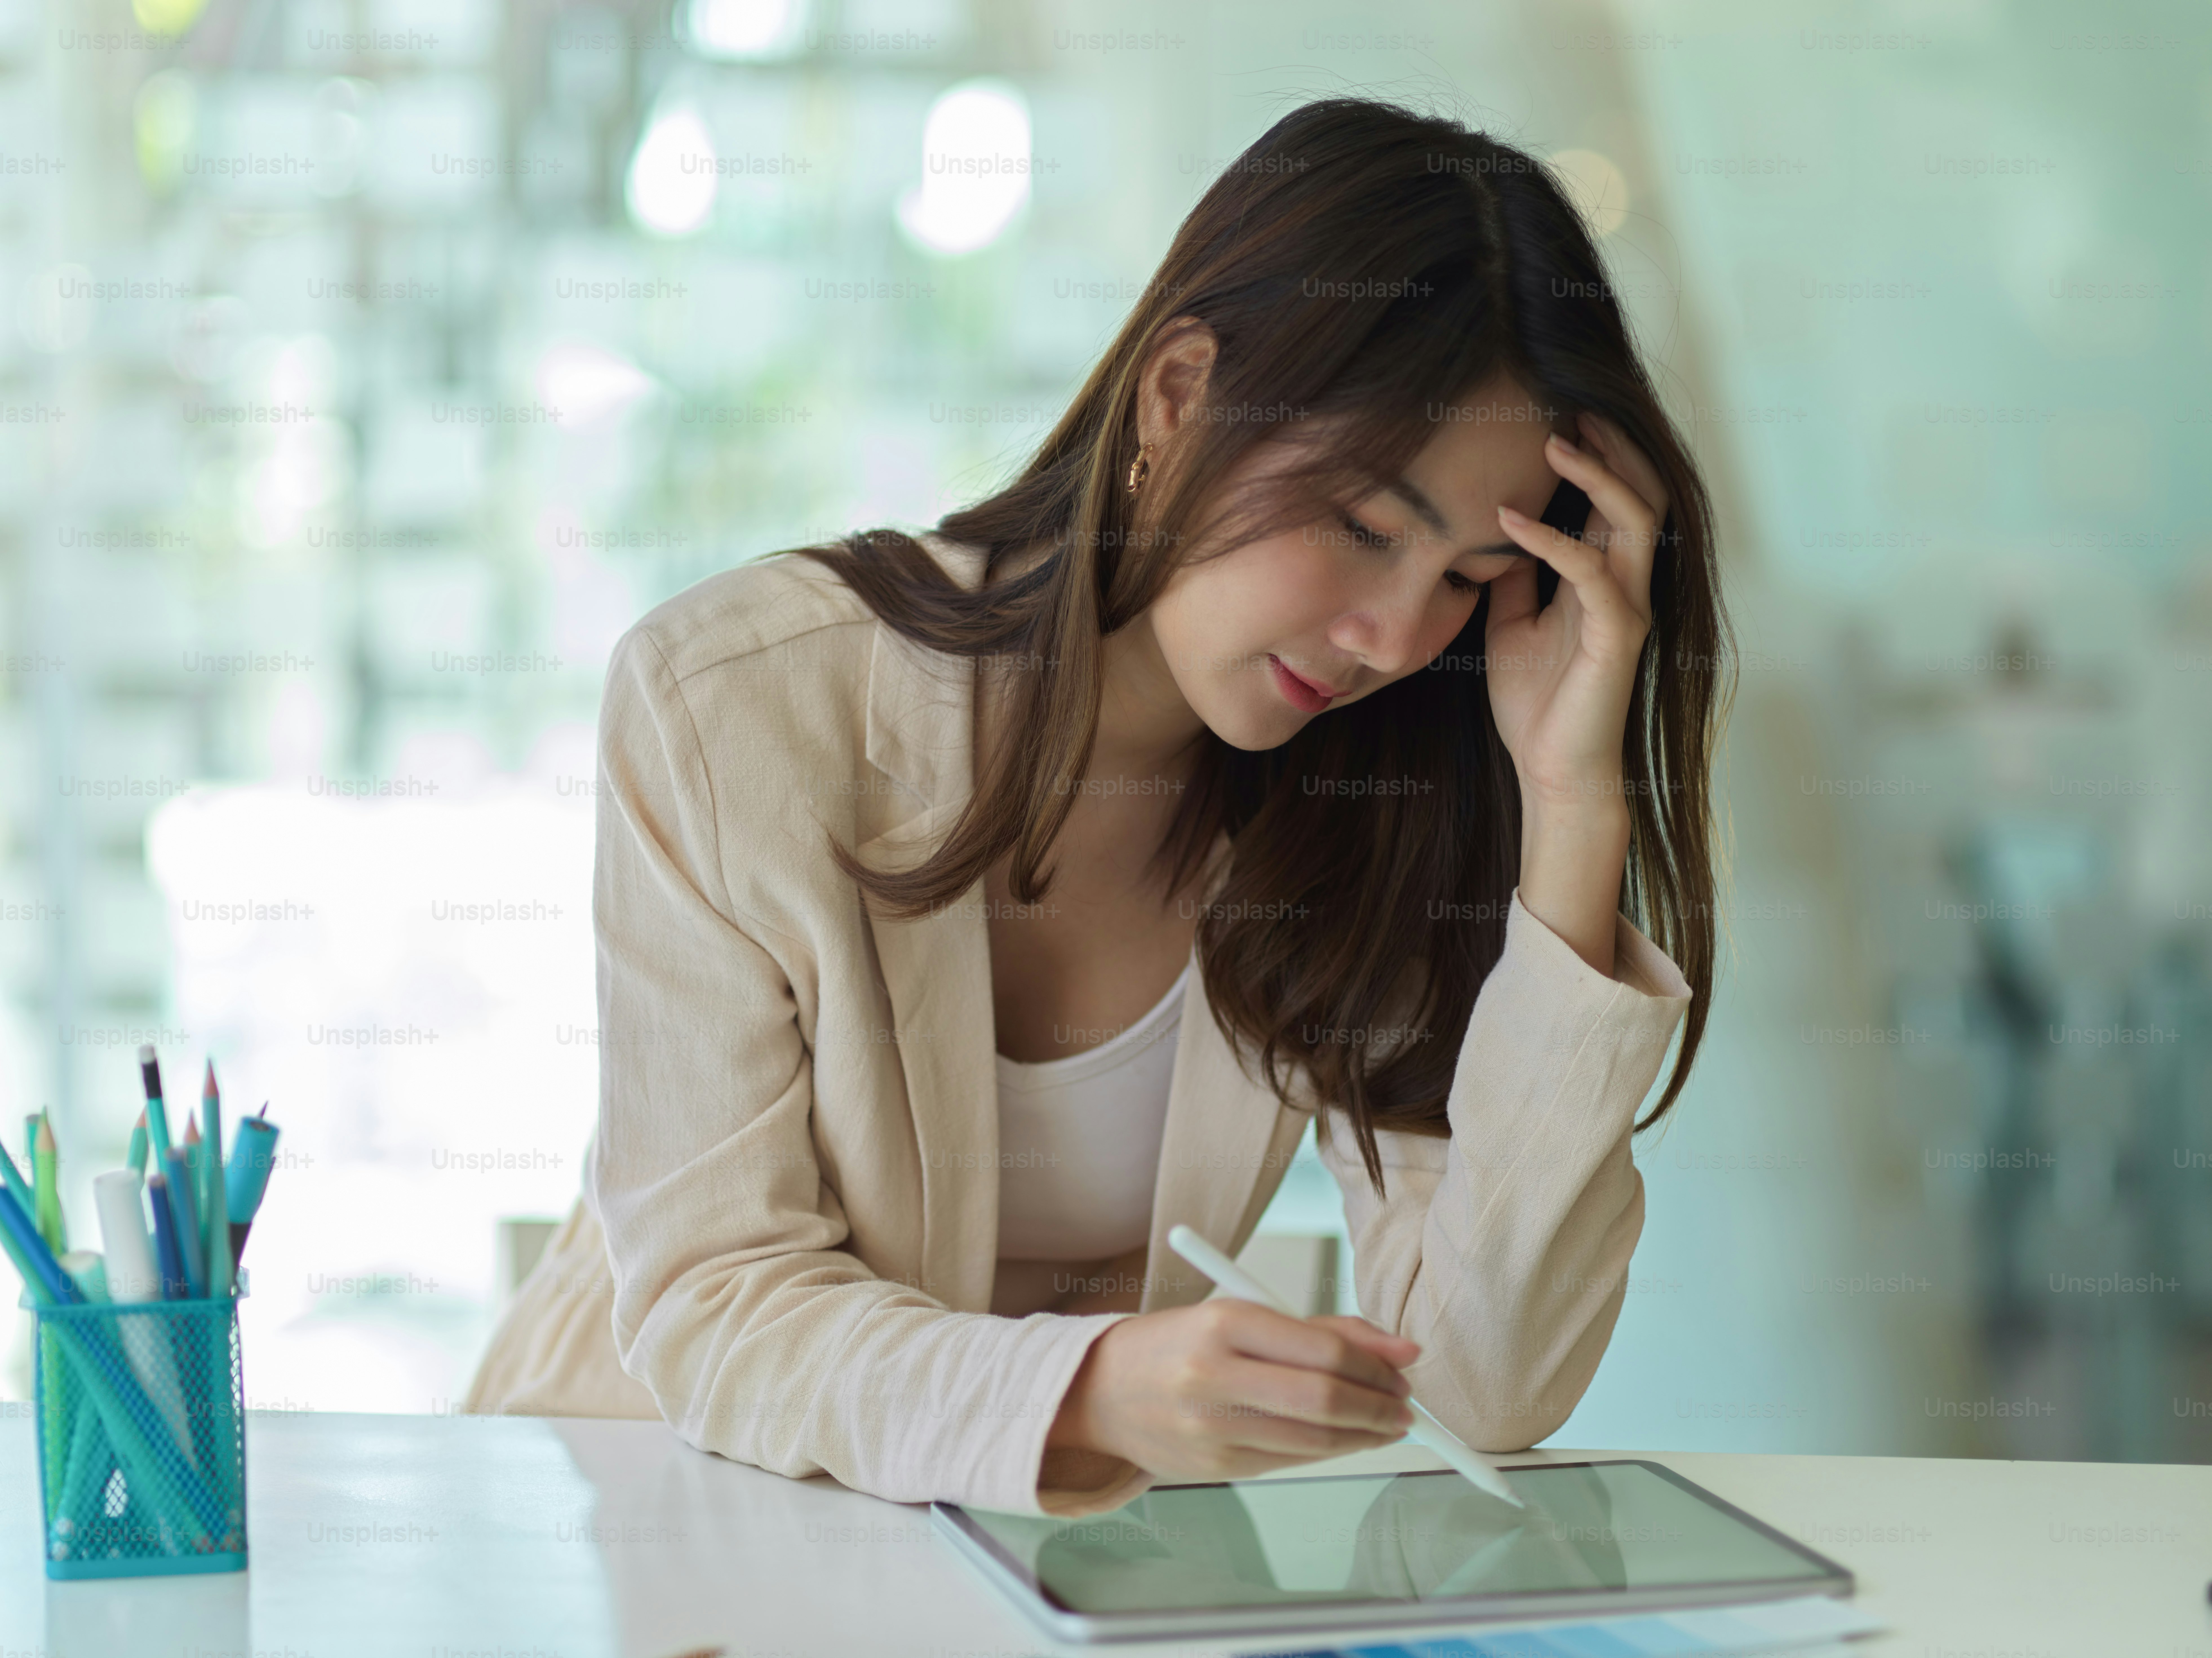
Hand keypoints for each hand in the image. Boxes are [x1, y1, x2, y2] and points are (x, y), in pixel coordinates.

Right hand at [1046, 1300, 1418, 1480]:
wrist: (1100, 1391)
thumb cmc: (1181, 1345)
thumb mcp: (1241, 1314)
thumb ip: (1320, 1330)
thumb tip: (1401, 1352)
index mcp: (1222, 1323)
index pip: (1323, 1349)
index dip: (1376, 1364)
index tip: (1405, 1366)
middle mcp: (1213, 1376)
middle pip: (1323, 1400)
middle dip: (1379, 1406)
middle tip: (1405, 1403)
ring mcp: (1211, 1429)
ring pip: (1314, 1440)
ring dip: (1365, 1434)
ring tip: (1387, 1423)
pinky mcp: (1214, 1468)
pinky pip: (1291, 1461)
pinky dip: (1330, 1451)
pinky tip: (1346, 1438)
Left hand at [1484, 410, 1667, 810]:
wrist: (1550, 770)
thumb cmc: (1537, 704)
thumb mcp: (1511, 625)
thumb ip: (1516, 578)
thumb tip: (1498, 531)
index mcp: (1602, 581)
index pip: (1612, 502)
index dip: (1594, 457)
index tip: (1556, 418)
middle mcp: (1625, 586)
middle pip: (1642, 492)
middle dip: (1613, 446)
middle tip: (1573, 406)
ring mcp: (1628, 608)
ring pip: (1635, 518)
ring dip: (1596, 474)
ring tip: (1554, 442)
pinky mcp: (1617, 635)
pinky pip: (1592, 570)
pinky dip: (1550, 539)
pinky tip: (1509, 521)